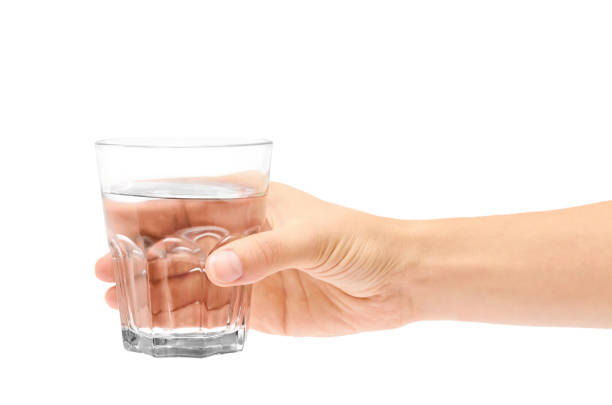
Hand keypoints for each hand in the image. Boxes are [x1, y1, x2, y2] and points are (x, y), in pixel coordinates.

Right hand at [96, 182, 414, 335]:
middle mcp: (242, 236)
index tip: (114, 224)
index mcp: (251, 202)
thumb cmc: (358, 240)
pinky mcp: (259, 307)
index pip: (191, 200)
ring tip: (118, 300)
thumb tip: (216, 271)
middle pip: (181, 244)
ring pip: (191, 281)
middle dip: (142, 255)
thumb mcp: (311, 237)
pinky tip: (157, 322)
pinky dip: (185, 318)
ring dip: (155, 290)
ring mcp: (248, 273)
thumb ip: (264, 253)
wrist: (395, 280)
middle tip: (106, 269)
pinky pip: (214, 312)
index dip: (150, 211)